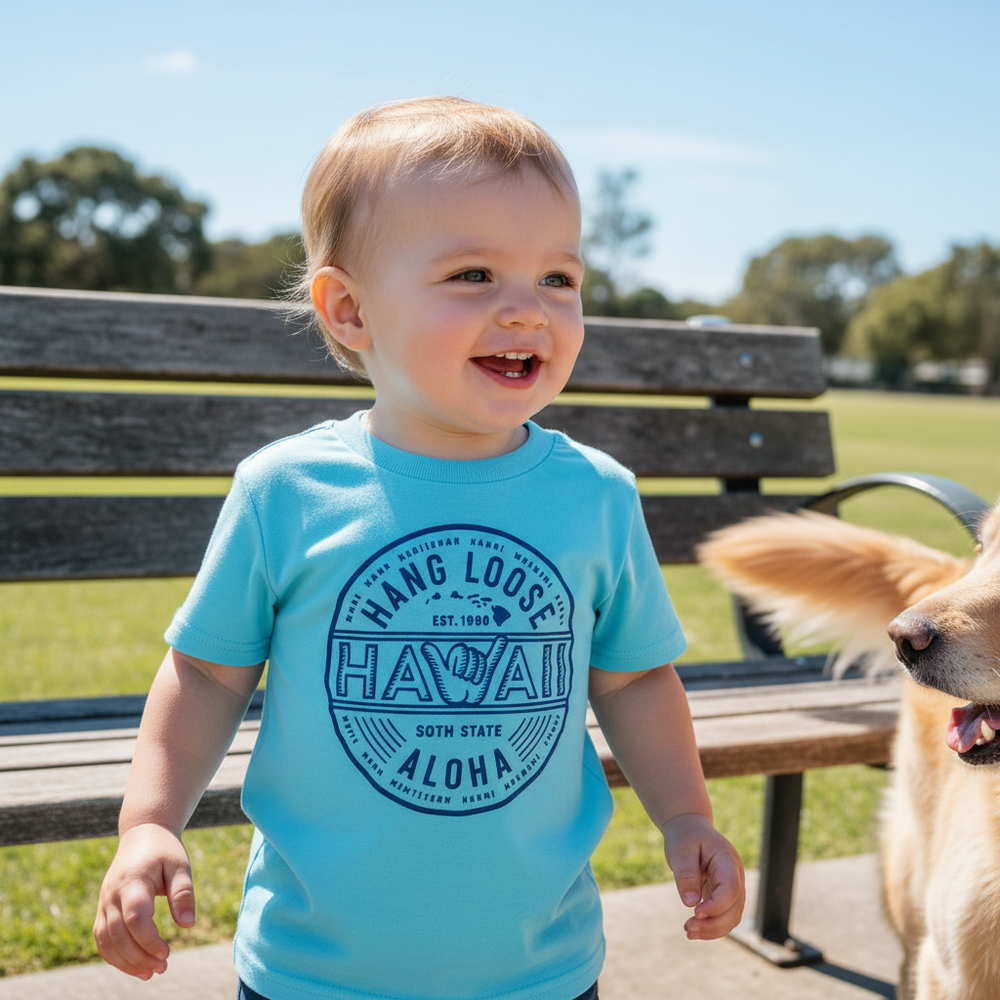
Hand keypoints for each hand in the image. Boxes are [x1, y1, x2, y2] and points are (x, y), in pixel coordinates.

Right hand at [93, 823, 195, 978]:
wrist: (142, 833)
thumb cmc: (164, 850)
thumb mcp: (180, 865)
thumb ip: (184, 893)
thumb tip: (188, 925)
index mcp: (133, 880)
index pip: (135, 917)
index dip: (148, 940)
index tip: (167, 952)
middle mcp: (113, 893)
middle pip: (118, 934)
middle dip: (138, 957)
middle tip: (162, 968)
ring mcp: (104, 902)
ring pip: (106, 940)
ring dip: (125, 962)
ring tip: (150, 973)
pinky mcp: (103, 908)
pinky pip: (102, 938)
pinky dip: (114, 956)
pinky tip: (134, 966)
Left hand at [662, 813, 744, 939]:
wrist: (689, 828)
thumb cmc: (685, 837)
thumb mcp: (680, 850)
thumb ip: (686, 875)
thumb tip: (691, 904)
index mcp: (727, 859)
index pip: (731, 889)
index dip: (717, 905)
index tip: (695, 913)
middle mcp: (735, 875)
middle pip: (734, 908)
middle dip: (713, 923)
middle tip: (688, 929)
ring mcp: (733, 886)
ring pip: (732, 916)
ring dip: (713, 929)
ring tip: (688, 932)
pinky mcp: (724, 895)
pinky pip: (724, 916)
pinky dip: (711, 926)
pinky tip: (693, 930)